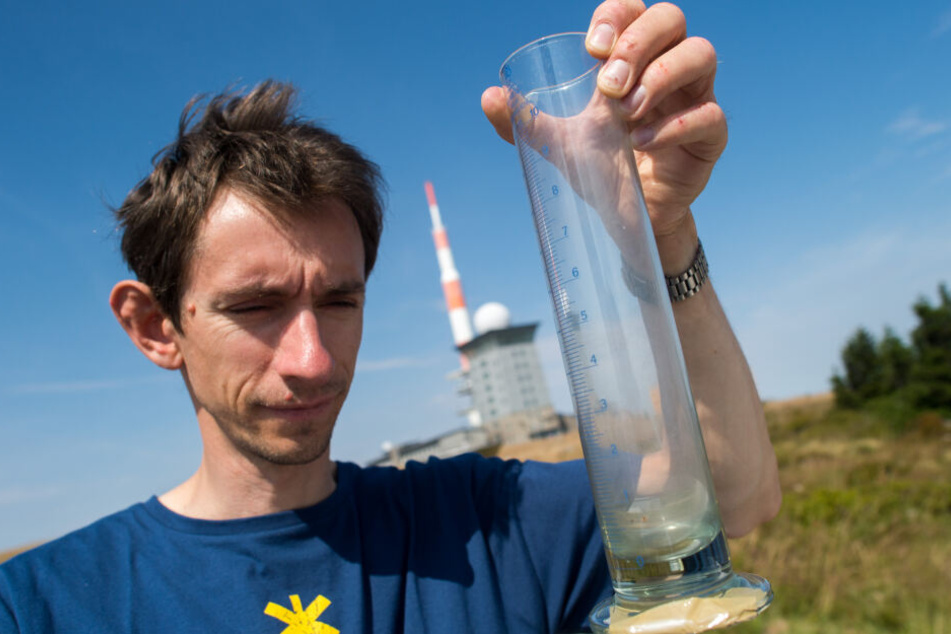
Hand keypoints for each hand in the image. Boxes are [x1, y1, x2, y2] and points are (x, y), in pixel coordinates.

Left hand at [482, 1, 725, 246]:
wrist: (628, 217)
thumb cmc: (600, 167)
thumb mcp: (560, 143)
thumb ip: (526, 122)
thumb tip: (488, 97)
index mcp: (633, 58)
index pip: (633, 9)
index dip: (617, 16)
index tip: (591, 48)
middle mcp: (668, 68)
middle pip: (671, 19)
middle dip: (637, 44)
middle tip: (606, 85)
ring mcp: (695, 98)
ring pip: (701, 55)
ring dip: (661, 75)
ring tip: (626, 111)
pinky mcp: (710, 137)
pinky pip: (709, 115)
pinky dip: (673, 126)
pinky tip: (640, 144)